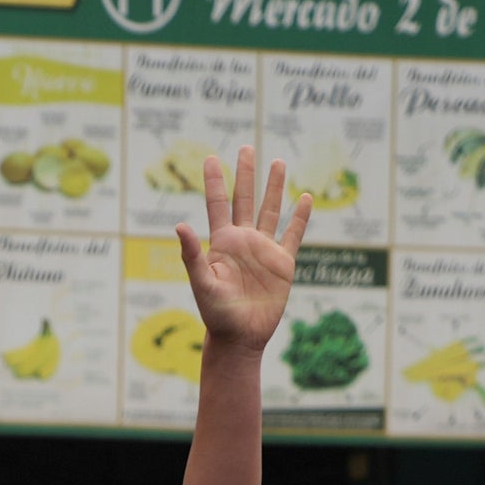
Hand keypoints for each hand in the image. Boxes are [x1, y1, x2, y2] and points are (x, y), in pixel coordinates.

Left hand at [178, 146, 309, 355]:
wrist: (240, 338)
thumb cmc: (216, 314)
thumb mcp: (202, 283)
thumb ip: (191, 255)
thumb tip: (179, 225)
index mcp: (222, 242)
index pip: (218, 203)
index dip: (215, 181)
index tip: (211, 157)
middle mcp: (243, 241)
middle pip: (245, 199)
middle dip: (245, 173)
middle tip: (246, 147)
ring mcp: (264, 251)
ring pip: (270, 211)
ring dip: (274, 187)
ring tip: (278, 162)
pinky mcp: (282, 264)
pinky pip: (293, 235)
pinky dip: (300, 218)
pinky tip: (305, 198)